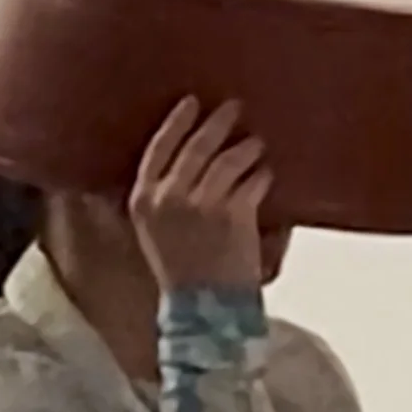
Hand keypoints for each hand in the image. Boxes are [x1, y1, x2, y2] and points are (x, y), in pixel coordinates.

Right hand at [130, 98, 275, 292]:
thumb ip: (161, 199)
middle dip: (218, 123)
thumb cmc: (183, 273)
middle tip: (234, 107)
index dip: (177, 121)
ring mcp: (202, 204)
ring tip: (257, 143)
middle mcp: (169, 197)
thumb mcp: (155, 233)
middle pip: (196, 146)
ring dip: (246, 147)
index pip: (159, 147)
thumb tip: (184, 163)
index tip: (192, 102)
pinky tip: (267, 173)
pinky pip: (252, 181)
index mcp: (144, 199)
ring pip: (228, 159)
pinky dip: (262, 174)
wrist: (204, 309)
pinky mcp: (234, 215)